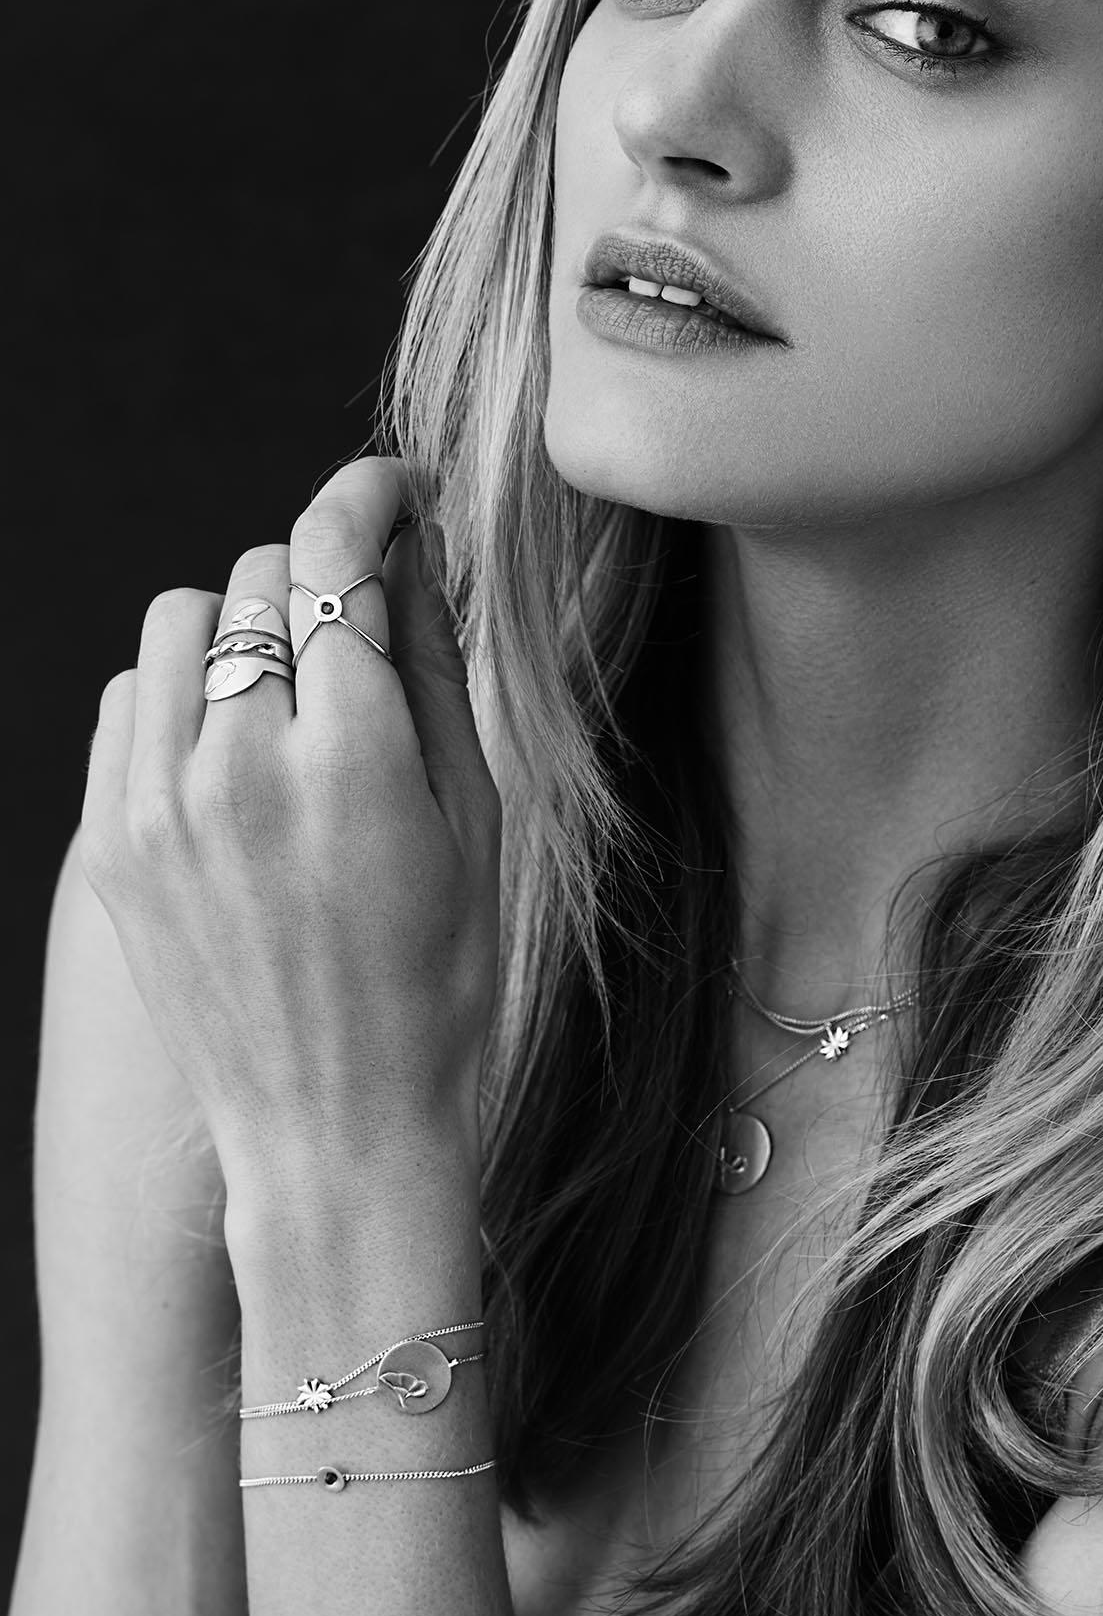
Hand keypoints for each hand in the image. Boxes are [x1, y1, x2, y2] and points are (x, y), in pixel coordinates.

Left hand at [79, 457, 501, 1195]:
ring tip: (297, 692)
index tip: (399, 490)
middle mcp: (238, 768)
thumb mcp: (477, 816)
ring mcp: (158, 808)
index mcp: (351, 759)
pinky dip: (181, 690)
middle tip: (371, 624)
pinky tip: (235, 746)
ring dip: (248, 625)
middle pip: (262, 574)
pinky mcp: (111, 845)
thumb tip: (418, 550)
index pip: (334, 555)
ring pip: (182, 620)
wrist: (338, 1125)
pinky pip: (127, 698)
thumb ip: (439, 669)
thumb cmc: (442, 975)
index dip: (370, 495)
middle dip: (326, 575)